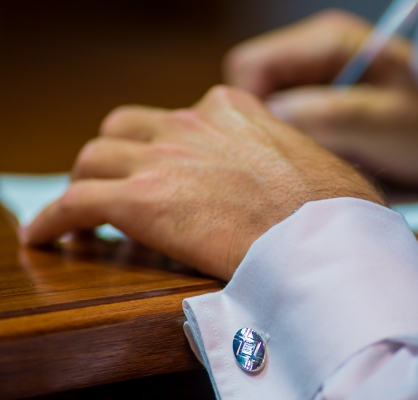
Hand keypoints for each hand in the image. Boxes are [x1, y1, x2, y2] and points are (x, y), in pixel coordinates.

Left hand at [21, 86, 382, 280]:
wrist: (323, 237)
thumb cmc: (332, 209)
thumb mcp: (311, 159)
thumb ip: (284, 154)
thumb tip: (293, 176)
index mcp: (231, 110)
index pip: (178, 117)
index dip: (164, 145)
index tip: (163, 167)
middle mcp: (190, 124)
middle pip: (126, 129)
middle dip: (118, 155)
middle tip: (119, 184)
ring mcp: (162, 158)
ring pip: (95, 158)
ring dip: (87, 183)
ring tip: (86, 210)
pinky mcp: (139, 201)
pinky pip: (75, 202)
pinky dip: (55, 220)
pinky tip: (46, 237)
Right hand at [224, 10, 417, 184]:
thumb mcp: (384, 121)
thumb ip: (328, 114)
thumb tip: (270, 116)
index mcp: (328, 40)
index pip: (251, 64)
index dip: (251, 106)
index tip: (271, 145)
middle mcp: (314, 49)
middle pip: (253, 83)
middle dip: (264, 122)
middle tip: (295, 155)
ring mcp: (316, 72)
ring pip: (266, 102)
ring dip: (280, 133)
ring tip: (314, 157)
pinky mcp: (319, 96)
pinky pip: (285, 116)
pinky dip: (292, 137)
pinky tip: (318, 154)